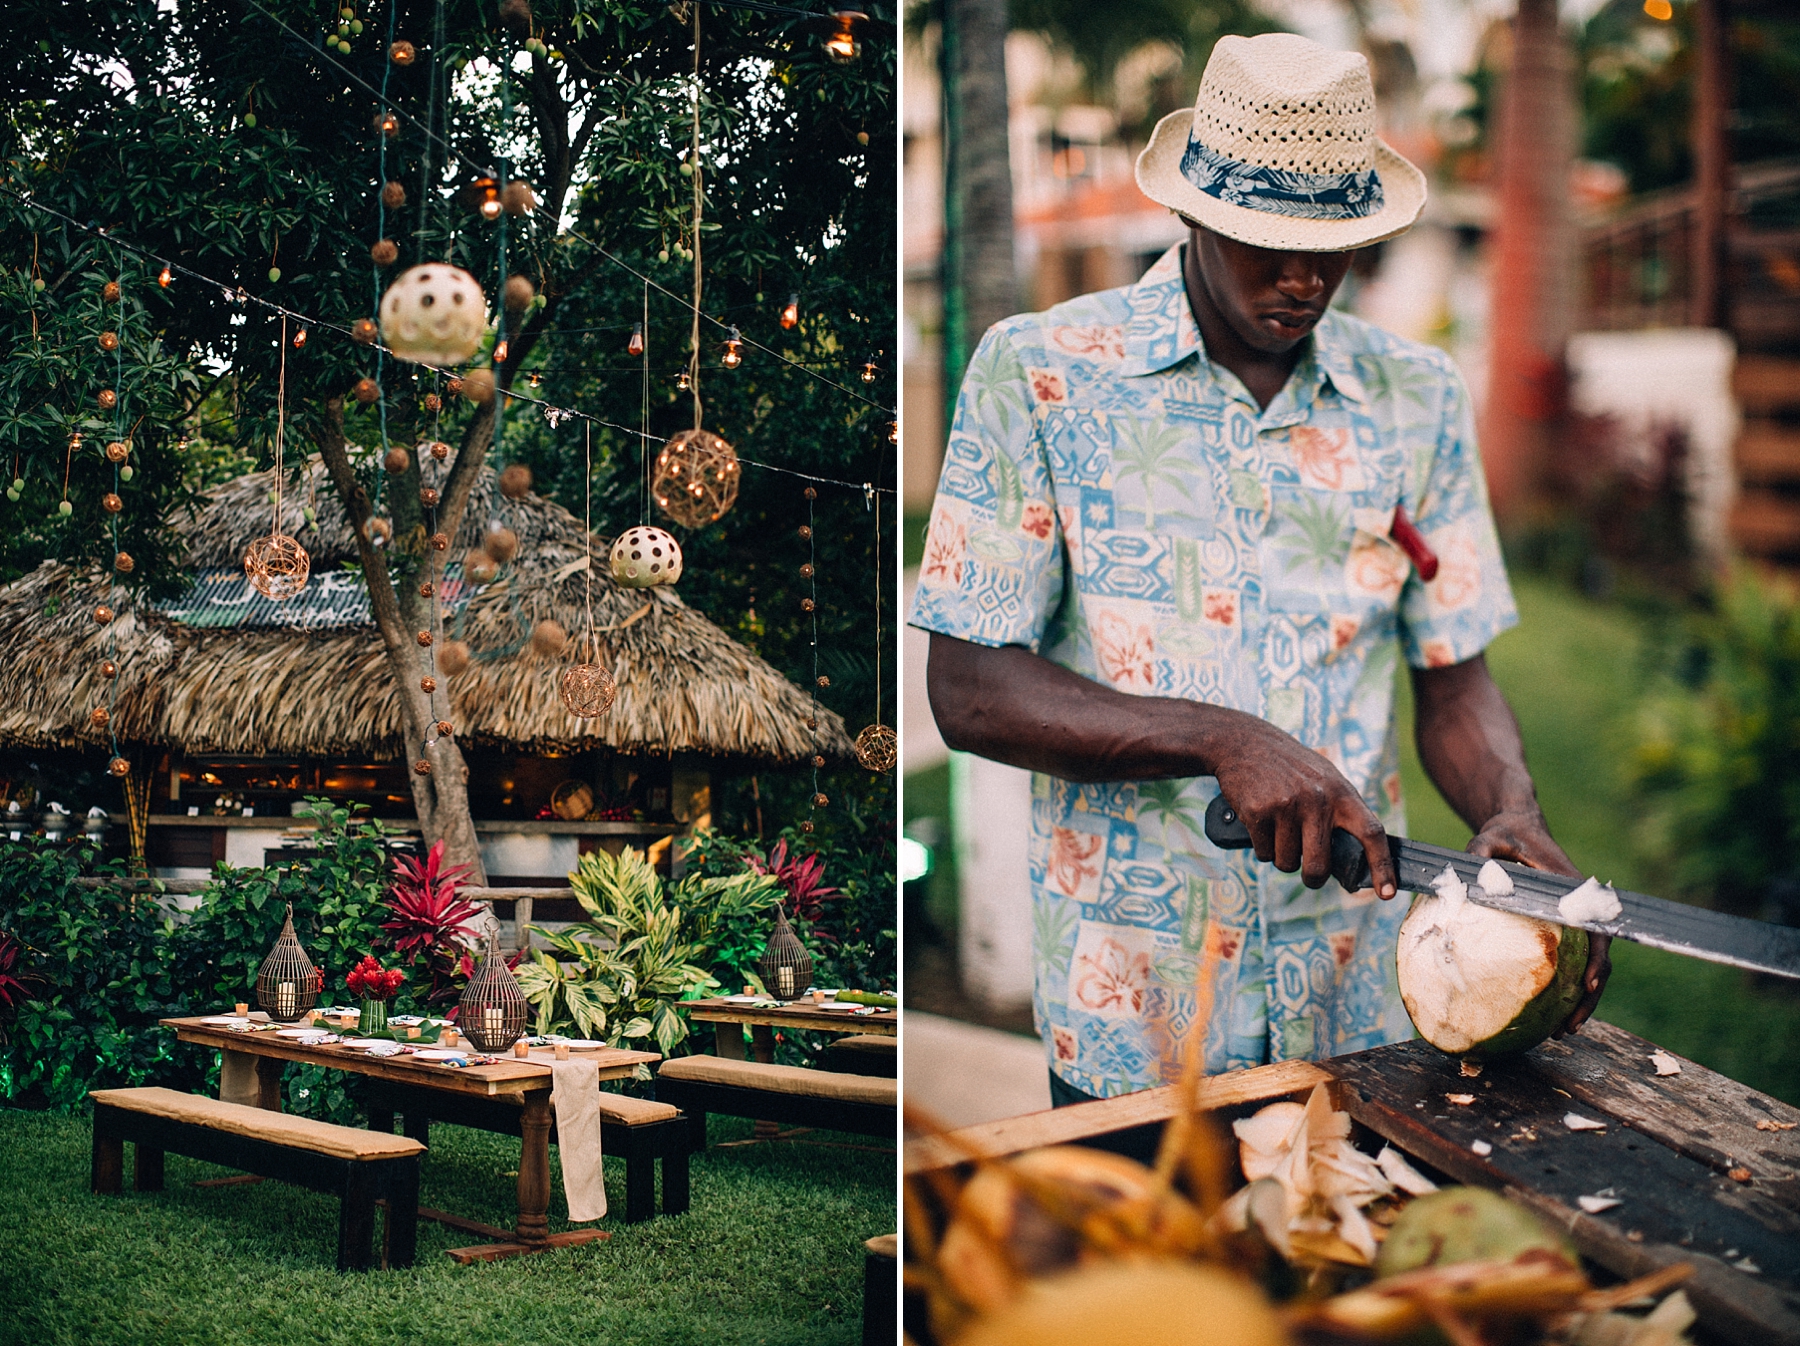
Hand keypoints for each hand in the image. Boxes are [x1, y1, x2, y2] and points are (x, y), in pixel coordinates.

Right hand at [1210, 714, 1397, 897]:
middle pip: (1319, 864)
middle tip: (1310, 876)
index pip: (1371, 832)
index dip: (1381, 865)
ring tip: (1278, 828)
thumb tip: (1355, 862)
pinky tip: (1260, 823)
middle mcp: (1317, 799)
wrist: (1244, 742)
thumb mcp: (1325, 779)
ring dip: (1281, 856)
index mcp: (1341, 793)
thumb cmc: (1291, 767)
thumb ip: (1341, 813)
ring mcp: (1286, 806)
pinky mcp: (1258, 812)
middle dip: (1313, 878)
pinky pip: (1263, 853)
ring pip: (1287, 862)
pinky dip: (1262, 847)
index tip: (1386, 893)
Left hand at [1467, 809, 1610, 1037]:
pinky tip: (1545, 1011)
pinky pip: (1568, 960)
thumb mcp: (1490, 836)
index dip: (1597, 959)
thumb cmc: (1505, 832)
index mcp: (1572, 889)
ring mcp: (1572, 919)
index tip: (1589, 984)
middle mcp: (1579, 907)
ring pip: (1586, 966)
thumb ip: (1478, 853)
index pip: (1596, 930)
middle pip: (1598, 958)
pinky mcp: (1559, 927)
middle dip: (1590, 996)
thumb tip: (1463, 880)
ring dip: (1578, 999)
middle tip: (1570, 1027)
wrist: (1518, 826)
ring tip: (1561, 1031)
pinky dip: (1562, 986)